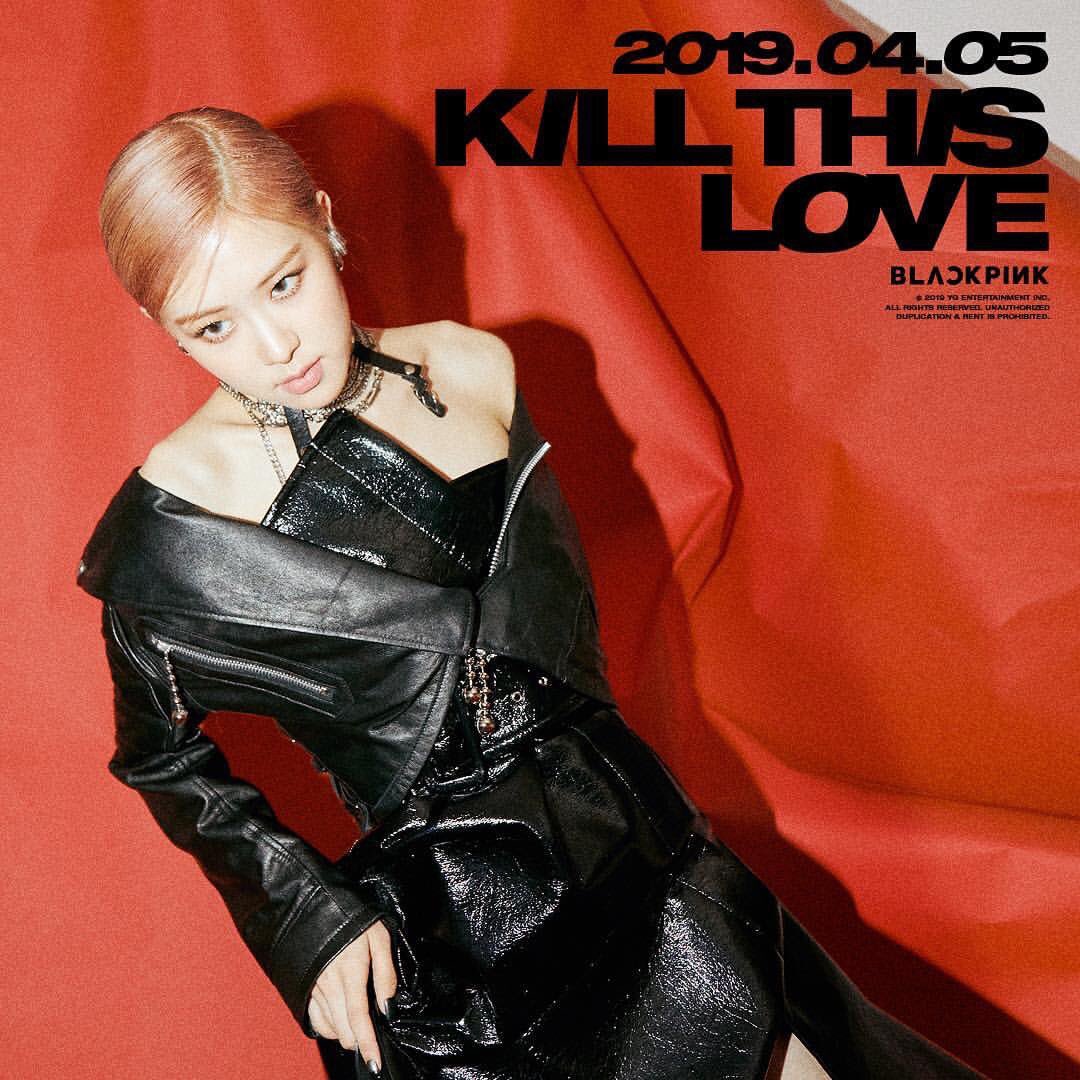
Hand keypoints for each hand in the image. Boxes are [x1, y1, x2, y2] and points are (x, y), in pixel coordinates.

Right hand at [307, 918, 397, 1069]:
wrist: (315, 903)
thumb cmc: (353, 917)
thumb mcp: (380, 937)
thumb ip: (386, 974)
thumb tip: (388, 1007)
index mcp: (351, 971)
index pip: (359, 1018)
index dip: (367, 1042)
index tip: (374, 1061)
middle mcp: (330, 984)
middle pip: (344, 1029)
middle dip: (359, 1039)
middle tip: (372, 1037)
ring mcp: (315, 987)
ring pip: (331, 1027)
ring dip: (346, 1032)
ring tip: (359, 1023)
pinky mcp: (305, 987)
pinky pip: (316, 1020)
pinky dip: (330, 1026)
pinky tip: (341, 1019)